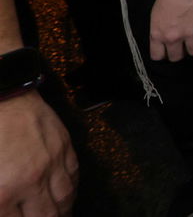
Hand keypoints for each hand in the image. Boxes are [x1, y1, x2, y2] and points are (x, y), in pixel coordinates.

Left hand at [0, 91, 77, 216]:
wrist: (2, 98)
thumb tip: (4, 205)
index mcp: (3, 192)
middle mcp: (31, 181)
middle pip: (46, 216)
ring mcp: (52, 163)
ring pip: (65, 198)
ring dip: (63, 211)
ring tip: (59, 215)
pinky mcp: (64, 146)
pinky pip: (74, 174)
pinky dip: (72, 188)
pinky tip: (67, 193)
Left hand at [148, 0, 192, 62]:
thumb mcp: (155, 14)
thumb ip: (159, 29)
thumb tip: (165, 36)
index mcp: (159, 34)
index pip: (158, 56)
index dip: (163, 55)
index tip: (167, 51)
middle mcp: (174, 37)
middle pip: (177, 57)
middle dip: (180, 53)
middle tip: (184, 46)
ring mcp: (192, 33)